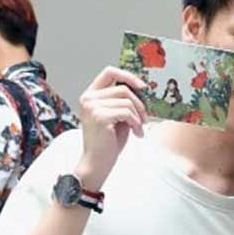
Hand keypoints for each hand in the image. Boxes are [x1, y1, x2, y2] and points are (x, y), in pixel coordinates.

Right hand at [74, 66, 147, 189]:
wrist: (98, 163)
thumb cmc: (108, 141)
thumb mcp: (116, 115)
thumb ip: (122, 100)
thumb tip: (141, 87)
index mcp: (90, 95)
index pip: (109, 71)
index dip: (128, 75)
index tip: (142, 86)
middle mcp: (88, 98)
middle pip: (123, 88)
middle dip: (139, 103)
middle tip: (145, 118)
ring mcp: (92, 107)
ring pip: (127, 101)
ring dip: (138, 116)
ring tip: (139, 129)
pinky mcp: (99, 116)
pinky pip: (127, 112)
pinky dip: (136, 123)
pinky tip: (136, 133)